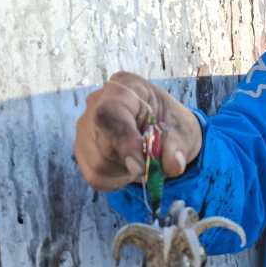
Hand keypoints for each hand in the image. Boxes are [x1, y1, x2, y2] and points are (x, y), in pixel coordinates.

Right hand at [73, 72, 202, 191]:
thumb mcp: (183, 133)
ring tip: (141, 158)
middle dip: (131, 160)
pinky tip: (128, 166)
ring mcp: (84, 127)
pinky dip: (116, 179)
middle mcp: (96, 103)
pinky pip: (95, 176)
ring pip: (99, 164)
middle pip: (104, 144)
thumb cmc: (171, 125)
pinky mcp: (81, 149)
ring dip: (126, 171)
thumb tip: (173, 166)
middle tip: (153, 160)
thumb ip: (177, 148)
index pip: (110, 112)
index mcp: (124, 87)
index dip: (123, 141)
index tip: (139, 166)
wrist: (162, 132)